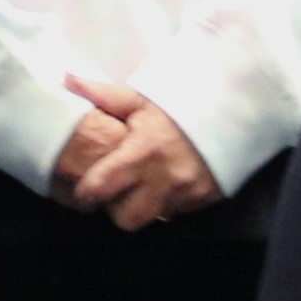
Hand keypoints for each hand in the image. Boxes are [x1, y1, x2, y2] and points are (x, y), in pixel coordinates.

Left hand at [52, 75, 225, 230]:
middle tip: (117, 190)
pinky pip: (175, 214)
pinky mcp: (203, 200)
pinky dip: (167, 203)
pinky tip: (166, 183)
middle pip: (124, 219)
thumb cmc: (180, 104)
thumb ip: (103, 95)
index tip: (86, 186)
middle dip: (116, 208)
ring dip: (143, 207)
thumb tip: (66, 80)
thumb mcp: (141, 98)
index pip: (98, 189)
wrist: (234, 108)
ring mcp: (186, 193)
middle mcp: (164, 179)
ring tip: (142, 186)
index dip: (86, 193)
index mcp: (142, 152)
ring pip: (151, 220)